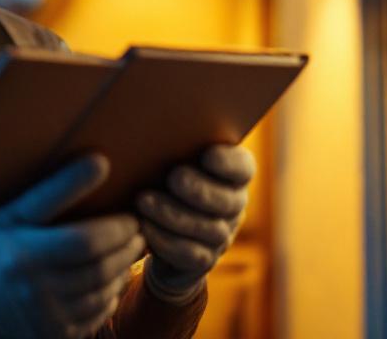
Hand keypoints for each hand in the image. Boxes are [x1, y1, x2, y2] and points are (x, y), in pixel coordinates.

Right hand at [0, 154, 145, 338]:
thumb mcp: (13, 213)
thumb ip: (57, 189)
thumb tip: (101, 162)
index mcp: (24, 255)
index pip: (86, 241)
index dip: (117, 229)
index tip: (131, 216)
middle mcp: (36, 292)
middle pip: (101, 269)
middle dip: (128, 248)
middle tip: (137, 232)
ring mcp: (47, 319)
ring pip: (103, 293)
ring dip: (123, 270)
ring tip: (127, 252)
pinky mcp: (55, 335)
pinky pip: (97, 315)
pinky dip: (111, 295)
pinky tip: (110, 278)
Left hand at [137, 144, 255, 303]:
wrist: (158, 228)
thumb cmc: (163, 180)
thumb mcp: (170, 160)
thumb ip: (172, 146)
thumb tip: (146, 126)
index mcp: (232, 175)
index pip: (243, 167)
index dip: (229, 163)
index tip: (208, 155)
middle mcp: (233, 205)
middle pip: (228, 201)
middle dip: (200, 189)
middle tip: (174, 178)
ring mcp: (222, 235)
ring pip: (208, 229)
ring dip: (174, 215)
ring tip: (144, 201)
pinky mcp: (204, 259)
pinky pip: (190, 254)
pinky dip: (165, 240)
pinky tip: (144, 227)